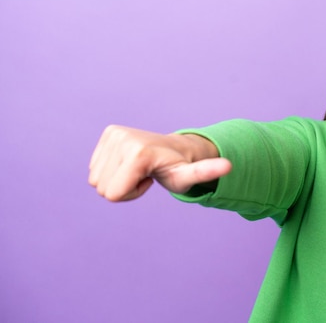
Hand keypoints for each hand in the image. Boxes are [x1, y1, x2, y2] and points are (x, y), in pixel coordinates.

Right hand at [88, 125, 231, 201]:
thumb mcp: (193, 175)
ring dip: (117, 180)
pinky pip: (95, 168)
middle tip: (145, 174)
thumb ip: (208, 171)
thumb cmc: (182, 167)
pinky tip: (132, 163)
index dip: (131, 194)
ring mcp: (113, 134)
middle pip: (102, 188)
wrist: (177, 148)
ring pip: (96, 180)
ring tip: (140, 169)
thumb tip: (229, 165)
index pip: (113, 194)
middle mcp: (122, 139)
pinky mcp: (108, 133)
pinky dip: (110, 171)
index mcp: (138, 153)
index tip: (149, 180)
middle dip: (123, 188)